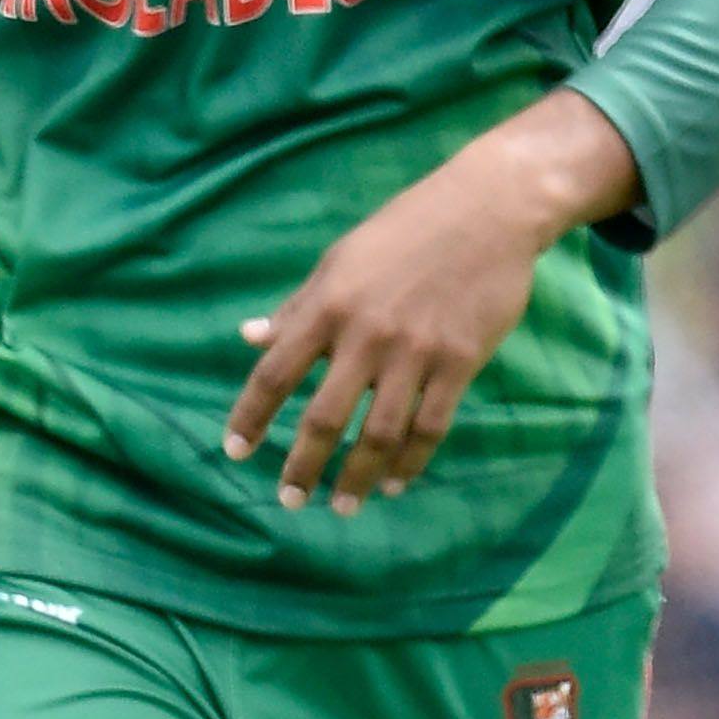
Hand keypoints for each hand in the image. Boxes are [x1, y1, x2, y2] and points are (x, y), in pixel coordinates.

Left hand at [221, 90, 637, 512]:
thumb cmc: (402, 232)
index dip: (251, 416)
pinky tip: (396, 482)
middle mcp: (365, 335)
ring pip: (379, 433)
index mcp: (327, 305)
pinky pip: (429, 426)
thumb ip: (296, 307)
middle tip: (288, 501)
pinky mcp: (460, 363)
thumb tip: (248, 336)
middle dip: (302, 464)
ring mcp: (415, 352)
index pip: (275, 372)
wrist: (483, 212)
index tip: (234, 451)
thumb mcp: (337, 259)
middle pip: (325, 416)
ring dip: (358, 477)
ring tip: (342, 506)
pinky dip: (410, 461)